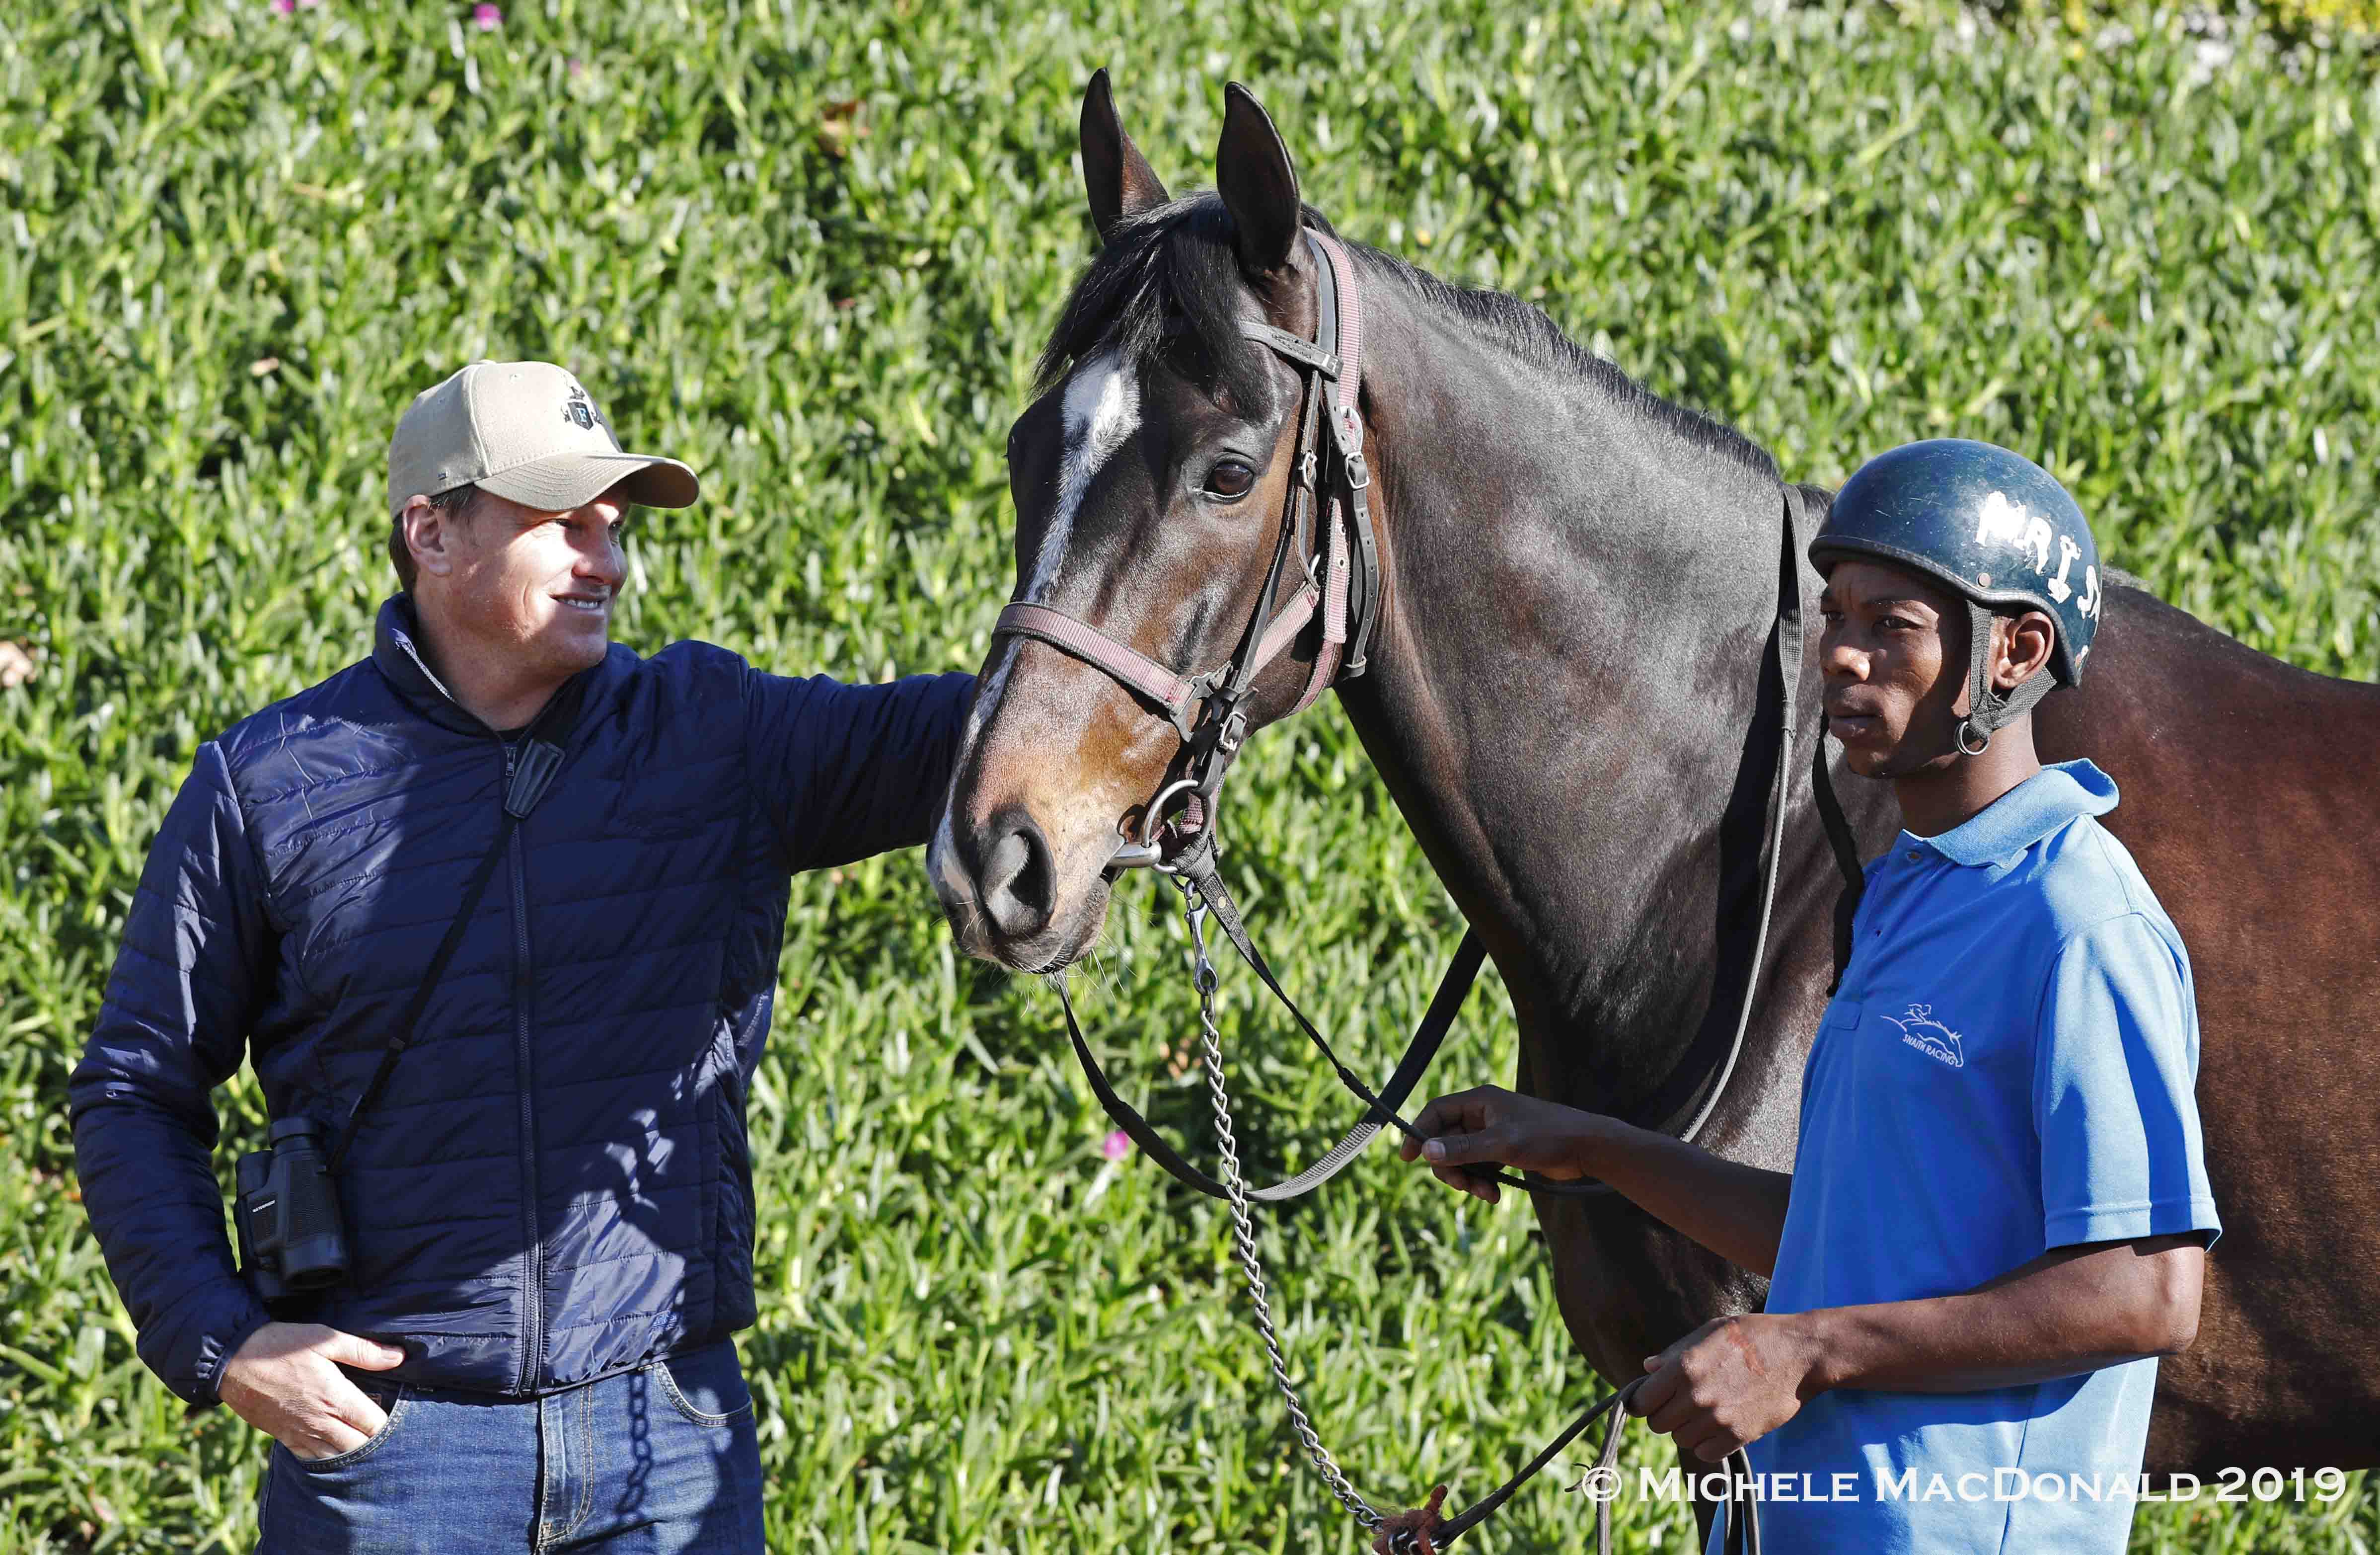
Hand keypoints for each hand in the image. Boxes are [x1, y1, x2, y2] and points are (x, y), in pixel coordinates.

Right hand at [219, 1322, 406, 1459]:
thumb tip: (398, 1357)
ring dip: (351, 1452)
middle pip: (359, 1447)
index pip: (374, 1425)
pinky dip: (327, 1457)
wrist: (232, 1361)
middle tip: (379, 1425)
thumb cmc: (281, 1346)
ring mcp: (300, 1434)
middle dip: (374, 1440)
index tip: (394, 1411)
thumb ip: (363, 1351)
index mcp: (335, 1398)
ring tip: (360, 1436)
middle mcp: (319, 1422)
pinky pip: (311, 1459)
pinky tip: (334, 1445)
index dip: (388, 1422)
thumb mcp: (325, 1339)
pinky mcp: (283, 1438)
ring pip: (336, 1458)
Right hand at [1398, 1085, 1600, 1203]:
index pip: (1437, 1111)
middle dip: (1449, 1165)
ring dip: (1467, 1178)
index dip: (1419, 1132)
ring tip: (1485, 1194)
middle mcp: (1484, 1114)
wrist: (1587, 1148)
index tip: (1407, 1157)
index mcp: (1480, 1101)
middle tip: (1460, 1185)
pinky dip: (1482, 1182)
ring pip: (1462, 1157)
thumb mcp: (1502, 1144)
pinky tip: (1494, 1195)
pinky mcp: (1504, 1151)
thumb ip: (1463, 1148)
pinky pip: (1479, 1167)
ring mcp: (1493, 1134)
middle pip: (1446, 1139)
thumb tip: (1425, 1152)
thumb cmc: (1547, 1136)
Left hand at [1629, 1313, 1817, 1460]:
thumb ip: (1675, 1352)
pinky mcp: (1740, 1435)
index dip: (1643, 1401)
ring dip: (1687, 1429)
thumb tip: (1648, 1367)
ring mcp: (1718, 1418)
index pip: (1642, 1401)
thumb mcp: (1710, 1331)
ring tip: (1703, 1412)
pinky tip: (1717, 1427)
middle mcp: (1696, 1396)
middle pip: (1658, 1424)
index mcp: (1683, 1367)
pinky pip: (1706, 1453)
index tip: (1651, 1400)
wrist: (1800, 1353)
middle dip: (1665, 1415)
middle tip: (1680, 1404)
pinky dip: (1707, 1444)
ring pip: (1681, 1440)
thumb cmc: (1754, 1336)